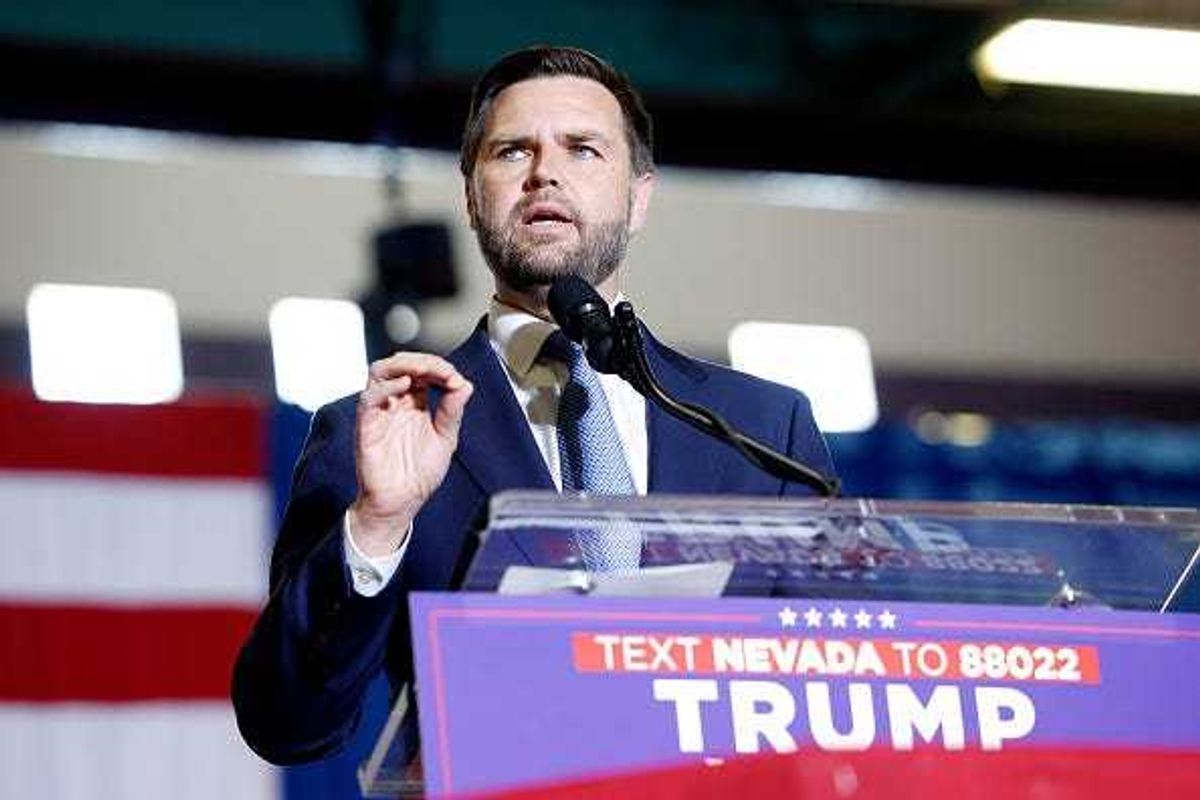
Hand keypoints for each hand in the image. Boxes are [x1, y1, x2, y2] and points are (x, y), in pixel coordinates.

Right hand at [348, 352, 473, 556]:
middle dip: (421, 360)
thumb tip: (465, 384)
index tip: (455, 378)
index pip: (422, 371)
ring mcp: (380, 412)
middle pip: (400, 364)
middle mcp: (396, 403)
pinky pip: (369, 398)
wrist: (402, 503)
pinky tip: (405, 386)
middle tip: (441, 369)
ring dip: (402, 365)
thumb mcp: (445, 439)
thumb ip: (453, 411)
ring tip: (423, 370)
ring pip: (380, 372)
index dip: (438, 368)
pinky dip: (386, 387)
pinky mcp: (366, 425)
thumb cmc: (419, 474)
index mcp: (416, 404)